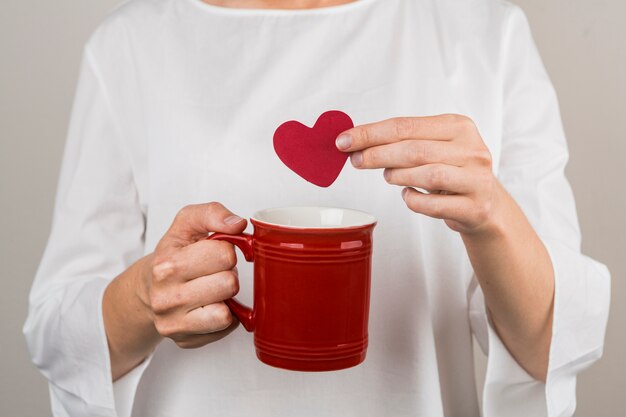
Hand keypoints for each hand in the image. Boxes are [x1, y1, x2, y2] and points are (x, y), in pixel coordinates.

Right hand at [140, 202, 246, 348]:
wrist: (145, 290)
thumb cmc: (171, 256)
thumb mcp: (185, 225)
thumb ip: (211, 214)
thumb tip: (237, 224)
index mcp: (166, 265)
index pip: (224, 254)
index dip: (226, 250)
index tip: (214, 252)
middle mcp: (166, 298)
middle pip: (229, 284)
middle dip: (227, 274)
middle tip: (214, 272)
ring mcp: (174, 324)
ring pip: (226, 313)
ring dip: (226, 298)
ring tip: (213, 289)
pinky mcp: (185, 341)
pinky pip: (226, 329)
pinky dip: (225, 317)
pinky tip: (210, 305)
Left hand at [336, 114, 499, 234]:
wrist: (485, 205)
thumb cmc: (450, 172)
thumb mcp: (433, 148)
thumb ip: (401, 141)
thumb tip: (355, 143)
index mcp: (459, 127)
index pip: (406, 126)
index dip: (371, 133)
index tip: (344, 140)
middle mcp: (472, 150)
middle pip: (414, 149)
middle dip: (377, 154)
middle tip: (355, 161)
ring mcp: (477, 179)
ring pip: (427, 174)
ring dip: (397, 176)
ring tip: (388, 177)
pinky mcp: (474, 207)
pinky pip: (433, 205)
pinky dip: (413, 200)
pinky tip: (408, 195)